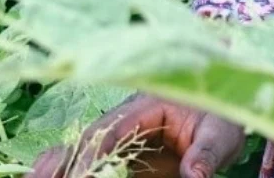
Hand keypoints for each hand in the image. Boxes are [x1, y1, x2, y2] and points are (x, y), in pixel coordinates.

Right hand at [26, 93, 246, 177]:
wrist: (226, 103)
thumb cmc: (221, 114)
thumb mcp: (222, 131)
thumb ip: (207, 151)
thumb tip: (195, 175)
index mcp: (147, 105)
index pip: (112, 129)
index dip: (94, 153)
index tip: (82, 174)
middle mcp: (126, 120)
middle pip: (87, 139)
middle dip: (65, 162)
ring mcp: (121, 137)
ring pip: (80, 150)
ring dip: (58, 165)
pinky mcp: (123, 154)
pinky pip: (91, 161)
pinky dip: (69, 168)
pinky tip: (48, 177)